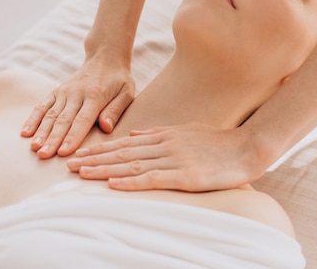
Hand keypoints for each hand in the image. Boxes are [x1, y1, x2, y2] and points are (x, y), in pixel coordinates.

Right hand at [21, 54, 134, 158]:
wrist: (105, 57)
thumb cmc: (119, 79)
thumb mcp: (126, 92)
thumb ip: (115, 110)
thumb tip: (106, 128)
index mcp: (95, 95)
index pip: (83, 120)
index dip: (73, 136)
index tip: (64, 152)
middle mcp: (77, 93)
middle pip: (63, 120)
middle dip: (53, 139)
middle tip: (44, 155)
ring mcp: (64, 92)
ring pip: (50, 114)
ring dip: (41, 132)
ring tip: (35, 148)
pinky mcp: (56, 91)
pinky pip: (43, 106)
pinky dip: (33, 119)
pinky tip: (25, 132)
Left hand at [66, 123, 263, 191]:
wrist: (247, 147)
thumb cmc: (219, 142)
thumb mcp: (187, 131)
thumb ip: (160, 133)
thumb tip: (134, 135)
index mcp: (166, 135)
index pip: (126, 144)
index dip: (102, 149)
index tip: (81, 153)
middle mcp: (166, 145)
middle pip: (123, 153)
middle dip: (95, 159)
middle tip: (70, 164)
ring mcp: (175, 159)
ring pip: (132, 165)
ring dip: (105, 170)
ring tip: (82, 173)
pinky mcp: (186, 175)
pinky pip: (153, 178)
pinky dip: (131, 182)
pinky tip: (114, 185)